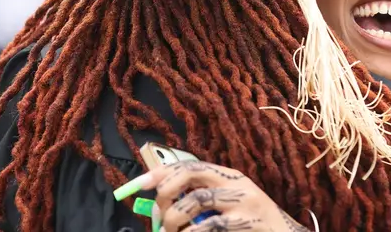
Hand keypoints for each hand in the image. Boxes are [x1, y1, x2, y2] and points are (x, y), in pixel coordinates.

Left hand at [127, 161, 313, 231]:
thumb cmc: (250, 224)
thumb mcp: (228, 205)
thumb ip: (201, 200)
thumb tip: (160, 205)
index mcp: (228, 175)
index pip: (190, 165)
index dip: (162, 172)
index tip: (140, 184)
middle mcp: (236, 182)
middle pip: (191, 174)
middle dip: (166, 193)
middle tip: (158, 215)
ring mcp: (244, 201)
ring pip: (196, 200)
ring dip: (174, 218)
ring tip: (170, 231)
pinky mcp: (247, 221)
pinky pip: (210, 225)